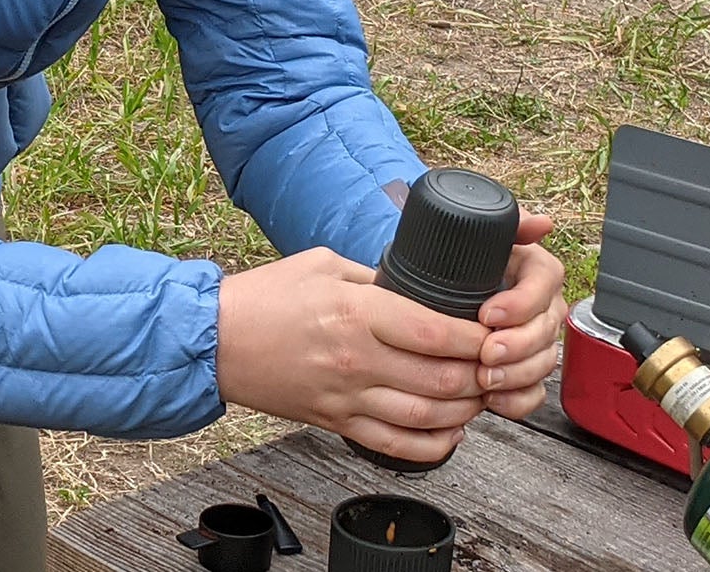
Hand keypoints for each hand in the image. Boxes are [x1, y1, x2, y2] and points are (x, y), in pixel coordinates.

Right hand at [216, 248, 489, 466]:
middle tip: (494, 364)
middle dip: (480, 374)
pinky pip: (397, 446)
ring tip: (477, 394)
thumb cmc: (263, 299)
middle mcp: (357, 360)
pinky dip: (433, 446)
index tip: (492, 330)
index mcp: (356, 313)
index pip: (436, 331)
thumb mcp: (323, 263)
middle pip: (443, 379)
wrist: (215, 341)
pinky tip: (450, 433)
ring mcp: (347, 397)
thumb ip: (374, 276)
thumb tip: (414, 285)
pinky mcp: (336, 423)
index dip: (476, 336)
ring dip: (465, 409)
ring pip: (428, 416)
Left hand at [474, 210, 568, 422]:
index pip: (545, 282)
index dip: (522, 302)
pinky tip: (494, 398)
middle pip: (547, 328)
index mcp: (534, 269)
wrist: (435, 293)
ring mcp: (536, 340)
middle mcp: (541, 305)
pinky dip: (517, 399)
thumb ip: (507, 225)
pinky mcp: (525, 370)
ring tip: (486, 379)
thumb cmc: (458, 264)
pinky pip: (535, 391)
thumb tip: (540, 223)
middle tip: (486, 354)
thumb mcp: (475, 240)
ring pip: (544, 362)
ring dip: (516, 374)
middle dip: (517, 345)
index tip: (488, 313)